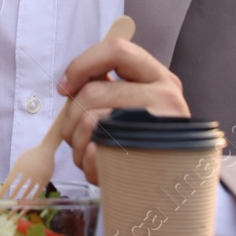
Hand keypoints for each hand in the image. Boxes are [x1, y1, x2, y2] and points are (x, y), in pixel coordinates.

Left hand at [54, 34, 189, 182]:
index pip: (116, 50)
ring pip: (90, 121)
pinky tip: (98, 165)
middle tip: (71, 131)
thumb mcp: (135, 102)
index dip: (81, 65)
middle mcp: (167, 98)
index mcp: (160, 77)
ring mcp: (159, 129)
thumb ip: (110, 86)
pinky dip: (86, 161)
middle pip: (93, 92)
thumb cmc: (143, 142)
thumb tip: (71, 85)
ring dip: (75, 140)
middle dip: (69, 115)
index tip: (64, 88)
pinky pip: (97, 152)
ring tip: (86, 150)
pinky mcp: (147, 161)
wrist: (171, 185)